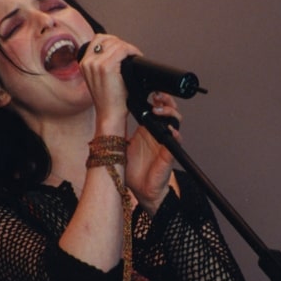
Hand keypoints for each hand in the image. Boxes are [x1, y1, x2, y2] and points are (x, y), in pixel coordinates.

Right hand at [79, 34, 141, 134]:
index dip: (113, 41)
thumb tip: (117, 51)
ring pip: (116, 43)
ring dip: (128, 47)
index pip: (98, 40)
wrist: (110, 114)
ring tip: (134, 55)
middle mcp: (88, 62)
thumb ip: (102, 63)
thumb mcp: (100, 79)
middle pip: (107, 39)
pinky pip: (122, 49)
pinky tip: (136, 56)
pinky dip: (132, 51)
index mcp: (84, 64)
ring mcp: (96, 64)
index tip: (123, 49)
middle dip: (121, 44)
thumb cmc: (109, 100)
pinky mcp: (106, 67)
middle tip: (131, 53)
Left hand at [126, 92, 181, 215]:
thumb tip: (103, 120)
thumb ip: (117, 133)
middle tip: (156, 96)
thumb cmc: (134, 171)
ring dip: (169, 113)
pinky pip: (176, 142)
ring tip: (159, 110)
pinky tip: (170, 130)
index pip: (156, 108)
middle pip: (168, 110)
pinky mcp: (169, 154)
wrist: (142, 190)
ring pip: (176, 121)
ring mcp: (165, 143)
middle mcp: (158, 134)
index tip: (149, 91)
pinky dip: (175, 135)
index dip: (156, 98)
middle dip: (165, 100)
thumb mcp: (121, 147)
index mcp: (147, 130)